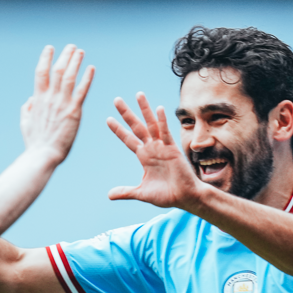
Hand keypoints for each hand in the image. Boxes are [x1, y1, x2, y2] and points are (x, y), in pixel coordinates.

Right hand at [21, 44, 94, 161]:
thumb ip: (27, 109)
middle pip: (56, 70)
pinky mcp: (74, 111)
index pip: (41, 72)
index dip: (45, 58)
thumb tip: (30, 100)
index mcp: (38, 99)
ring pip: (69, 76)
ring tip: (80, 51)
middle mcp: (50, 98)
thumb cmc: (35, 143)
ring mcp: (62, 103)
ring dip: (75, 62)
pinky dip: (87, 78)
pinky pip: (82, 91)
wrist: (43, 155)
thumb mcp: (25, 124)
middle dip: (64, 56)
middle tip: (71, 46)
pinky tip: (91, 68)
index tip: (49, 48)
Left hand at [107, 93, 203, 208]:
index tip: (108, 119)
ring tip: (138, 94)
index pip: (128, 139)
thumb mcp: (142, 193)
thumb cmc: (166, 195)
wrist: (185, 198)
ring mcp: (162, 147)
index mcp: (144, 157)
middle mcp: (152, 148)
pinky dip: (162, 121)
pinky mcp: (172, 149)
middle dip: (126, 113)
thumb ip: (126, 191)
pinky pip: (166, 133)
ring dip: (144, 109)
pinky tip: (158, 109)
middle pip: (136, 127)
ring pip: (151, 124)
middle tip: (116, 99)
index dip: (118, 130)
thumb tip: (109, 195)